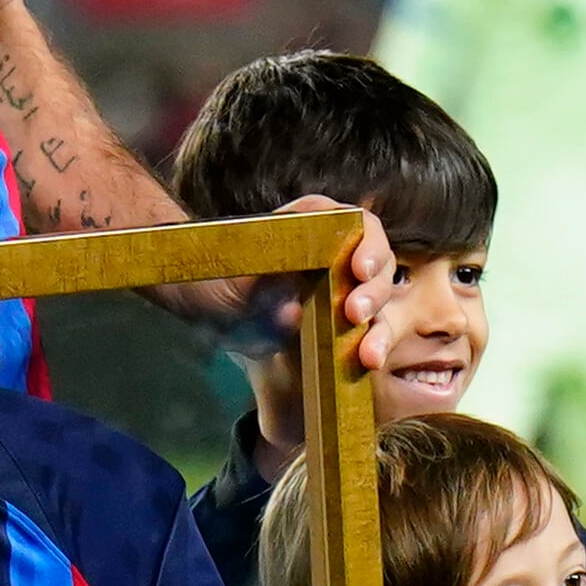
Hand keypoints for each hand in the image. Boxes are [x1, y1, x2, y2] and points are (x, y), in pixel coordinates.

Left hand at [153, 198, 391, 350]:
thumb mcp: (232, 273)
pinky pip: (366, 332)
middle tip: (354, 313)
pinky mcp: (340, 323)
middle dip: (374, 290)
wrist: (206, 307)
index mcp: (314, 224)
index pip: (358, 224)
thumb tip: (292, 312)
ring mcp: (342, 288)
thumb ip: (261, 286)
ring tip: (368, 354)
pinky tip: (366, 361)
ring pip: (377, 302)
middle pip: (377, 263)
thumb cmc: (218, 276)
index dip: (368, 245)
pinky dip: (372, 346)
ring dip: (379, 327)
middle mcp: (335, 252)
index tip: (358, 270)